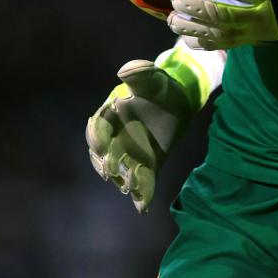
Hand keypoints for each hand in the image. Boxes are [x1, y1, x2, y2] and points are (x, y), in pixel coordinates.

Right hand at [85, 46, 214, 212]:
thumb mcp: (152, 77)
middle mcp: (116, 136)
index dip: (97, 137)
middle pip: (104, 154)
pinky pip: (142, 180)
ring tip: (131, 187)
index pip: (97, 128)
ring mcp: (130, 152)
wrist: (180, 98)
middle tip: (114, 172)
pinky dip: (142, 193)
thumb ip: (139, 73)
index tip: (102, 147)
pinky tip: (144, 206)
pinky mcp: (148, 163)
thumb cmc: (161, 86)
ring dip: (124, 180)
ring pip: (122, 170)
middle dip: (108, 164)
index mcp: (110, 115)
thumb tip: (124, 71)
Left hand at [168, 0, 277, 49]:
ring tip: (174, 17)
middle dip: (198, 5)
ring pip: (219, 33)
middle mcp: (263, 13)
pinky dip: (203, 41)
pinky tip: (185, 35)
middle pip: (223, 13)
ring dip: (194, 25)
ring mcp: (256, 31)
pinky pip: (224, 45)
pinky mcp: (253, 41)